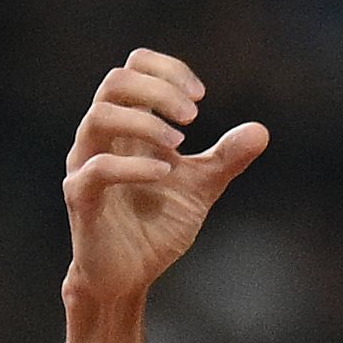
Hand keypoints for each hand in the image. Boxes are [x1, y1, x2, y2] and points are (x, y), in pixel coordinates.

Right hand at [60, 49, 264, 308]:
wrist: (129, 275)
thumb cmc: (156, 226)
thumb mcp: (200, 187)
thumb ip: (226, 158)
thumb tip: (261, 131)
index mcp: (128, 126)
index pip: (135, 68)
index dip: (167, 71)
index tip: (200, 96)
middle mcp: (102, 137)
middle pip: (115, 82)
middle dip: (158, 89)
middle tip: (192, 115)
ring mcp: (86, 164)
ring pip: (100, 116)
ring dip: (144, 121)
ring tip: (179, 142)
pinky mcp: (80, 197)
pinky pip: (99, 168)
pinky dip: (134, 165)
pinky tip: (166, 172)